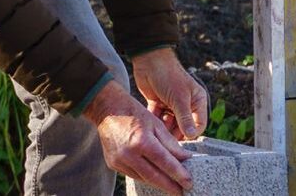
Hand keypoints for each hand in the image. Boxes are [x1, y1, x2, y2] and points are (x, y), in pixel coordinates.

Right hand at [82, 80, 193, 194]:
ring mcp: (119, 161)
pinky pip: (133, 174)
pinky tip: (154, 176)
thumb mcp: (155, 123)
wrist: (106, 108)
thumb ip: (170, 143)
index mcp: (142, 141)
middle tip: (182, 191)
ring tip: (171, 186)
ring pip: (143, 178)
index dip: (178, 174)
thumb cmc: (133, 112)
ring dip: (158, 183)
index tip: (189, 183)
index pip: (164, 162)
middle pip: (154, 176)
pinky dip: (145, 176)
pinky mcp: (113, 164)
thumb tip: (185, 158)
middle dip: (170, 186)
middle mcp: (129, 154)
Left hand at [133, 48, 208, 140]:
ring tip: (158, 129)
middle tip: (166, 139)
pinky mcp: (158, 104)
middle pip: (183, 127)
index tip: (181, 139)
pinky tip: (151, 123)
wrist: (148, 60)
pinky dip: (155, 122)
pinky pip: (158, 118)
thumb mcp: (179, 98)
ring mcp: (172, 105)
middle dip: (175, 133)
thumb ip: (185, 118)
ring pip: (169, 124)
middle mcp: (186, 104)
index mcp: (197, 101)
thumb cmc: (168, 75)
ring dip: (164, 128)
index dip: (191, 134)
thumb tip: (191, 136)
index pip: (198, 125)